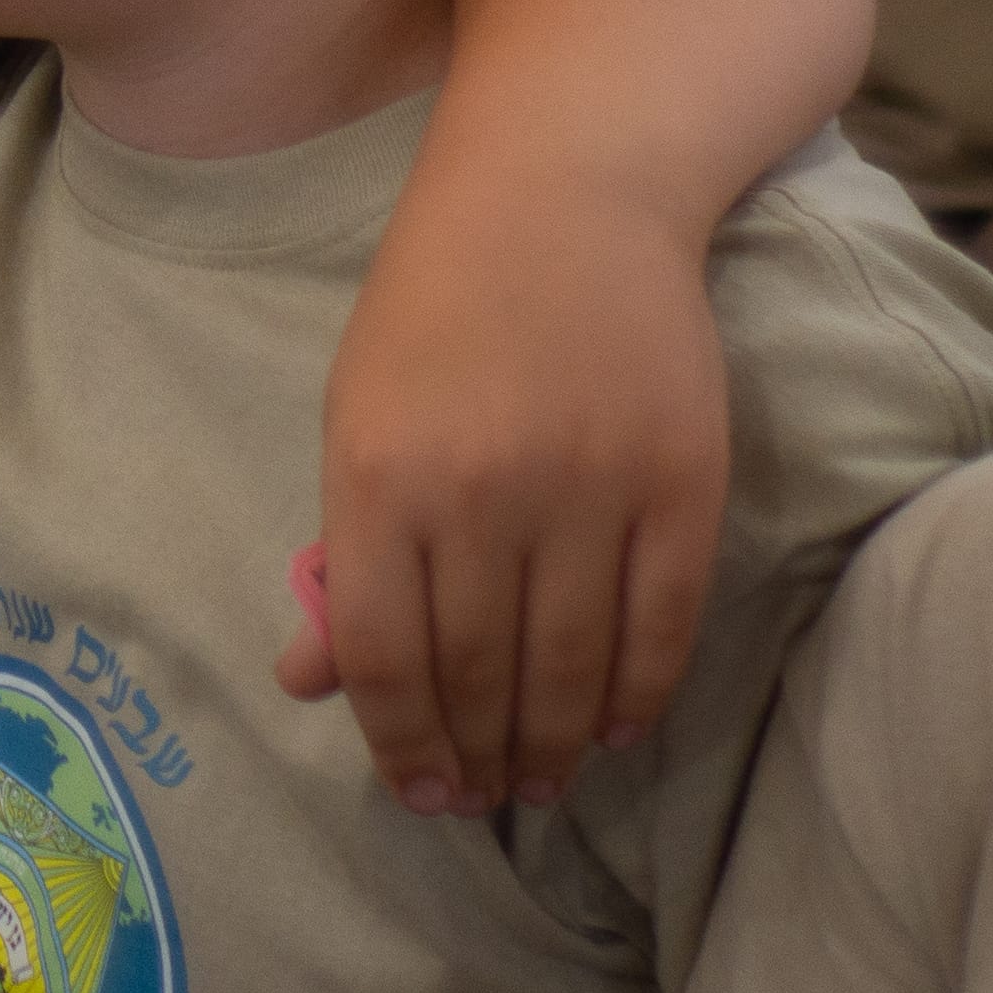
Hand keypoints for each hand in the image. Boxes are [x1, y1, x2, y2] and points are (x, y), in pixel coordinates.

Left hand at [293, 165, 727, 808]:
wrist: (562, 195)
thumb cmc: (436, 309)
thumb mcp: (354, 417)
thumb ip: (344, 556)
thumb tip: (312, 681)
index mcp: (379, 476)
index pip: (385, 658)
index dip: (401, 744)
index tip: (419, 791)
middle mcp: (482, 492)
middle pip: (481, 673)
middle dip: (480, 756)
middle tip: (486, 798)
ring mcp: (588, 489)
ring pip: (574, 666)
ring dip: (557, 743)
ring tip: (546, 780)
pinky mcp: (681, 483)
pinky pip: (663, 626)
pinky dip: (639, 695)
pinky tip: (617, 729)